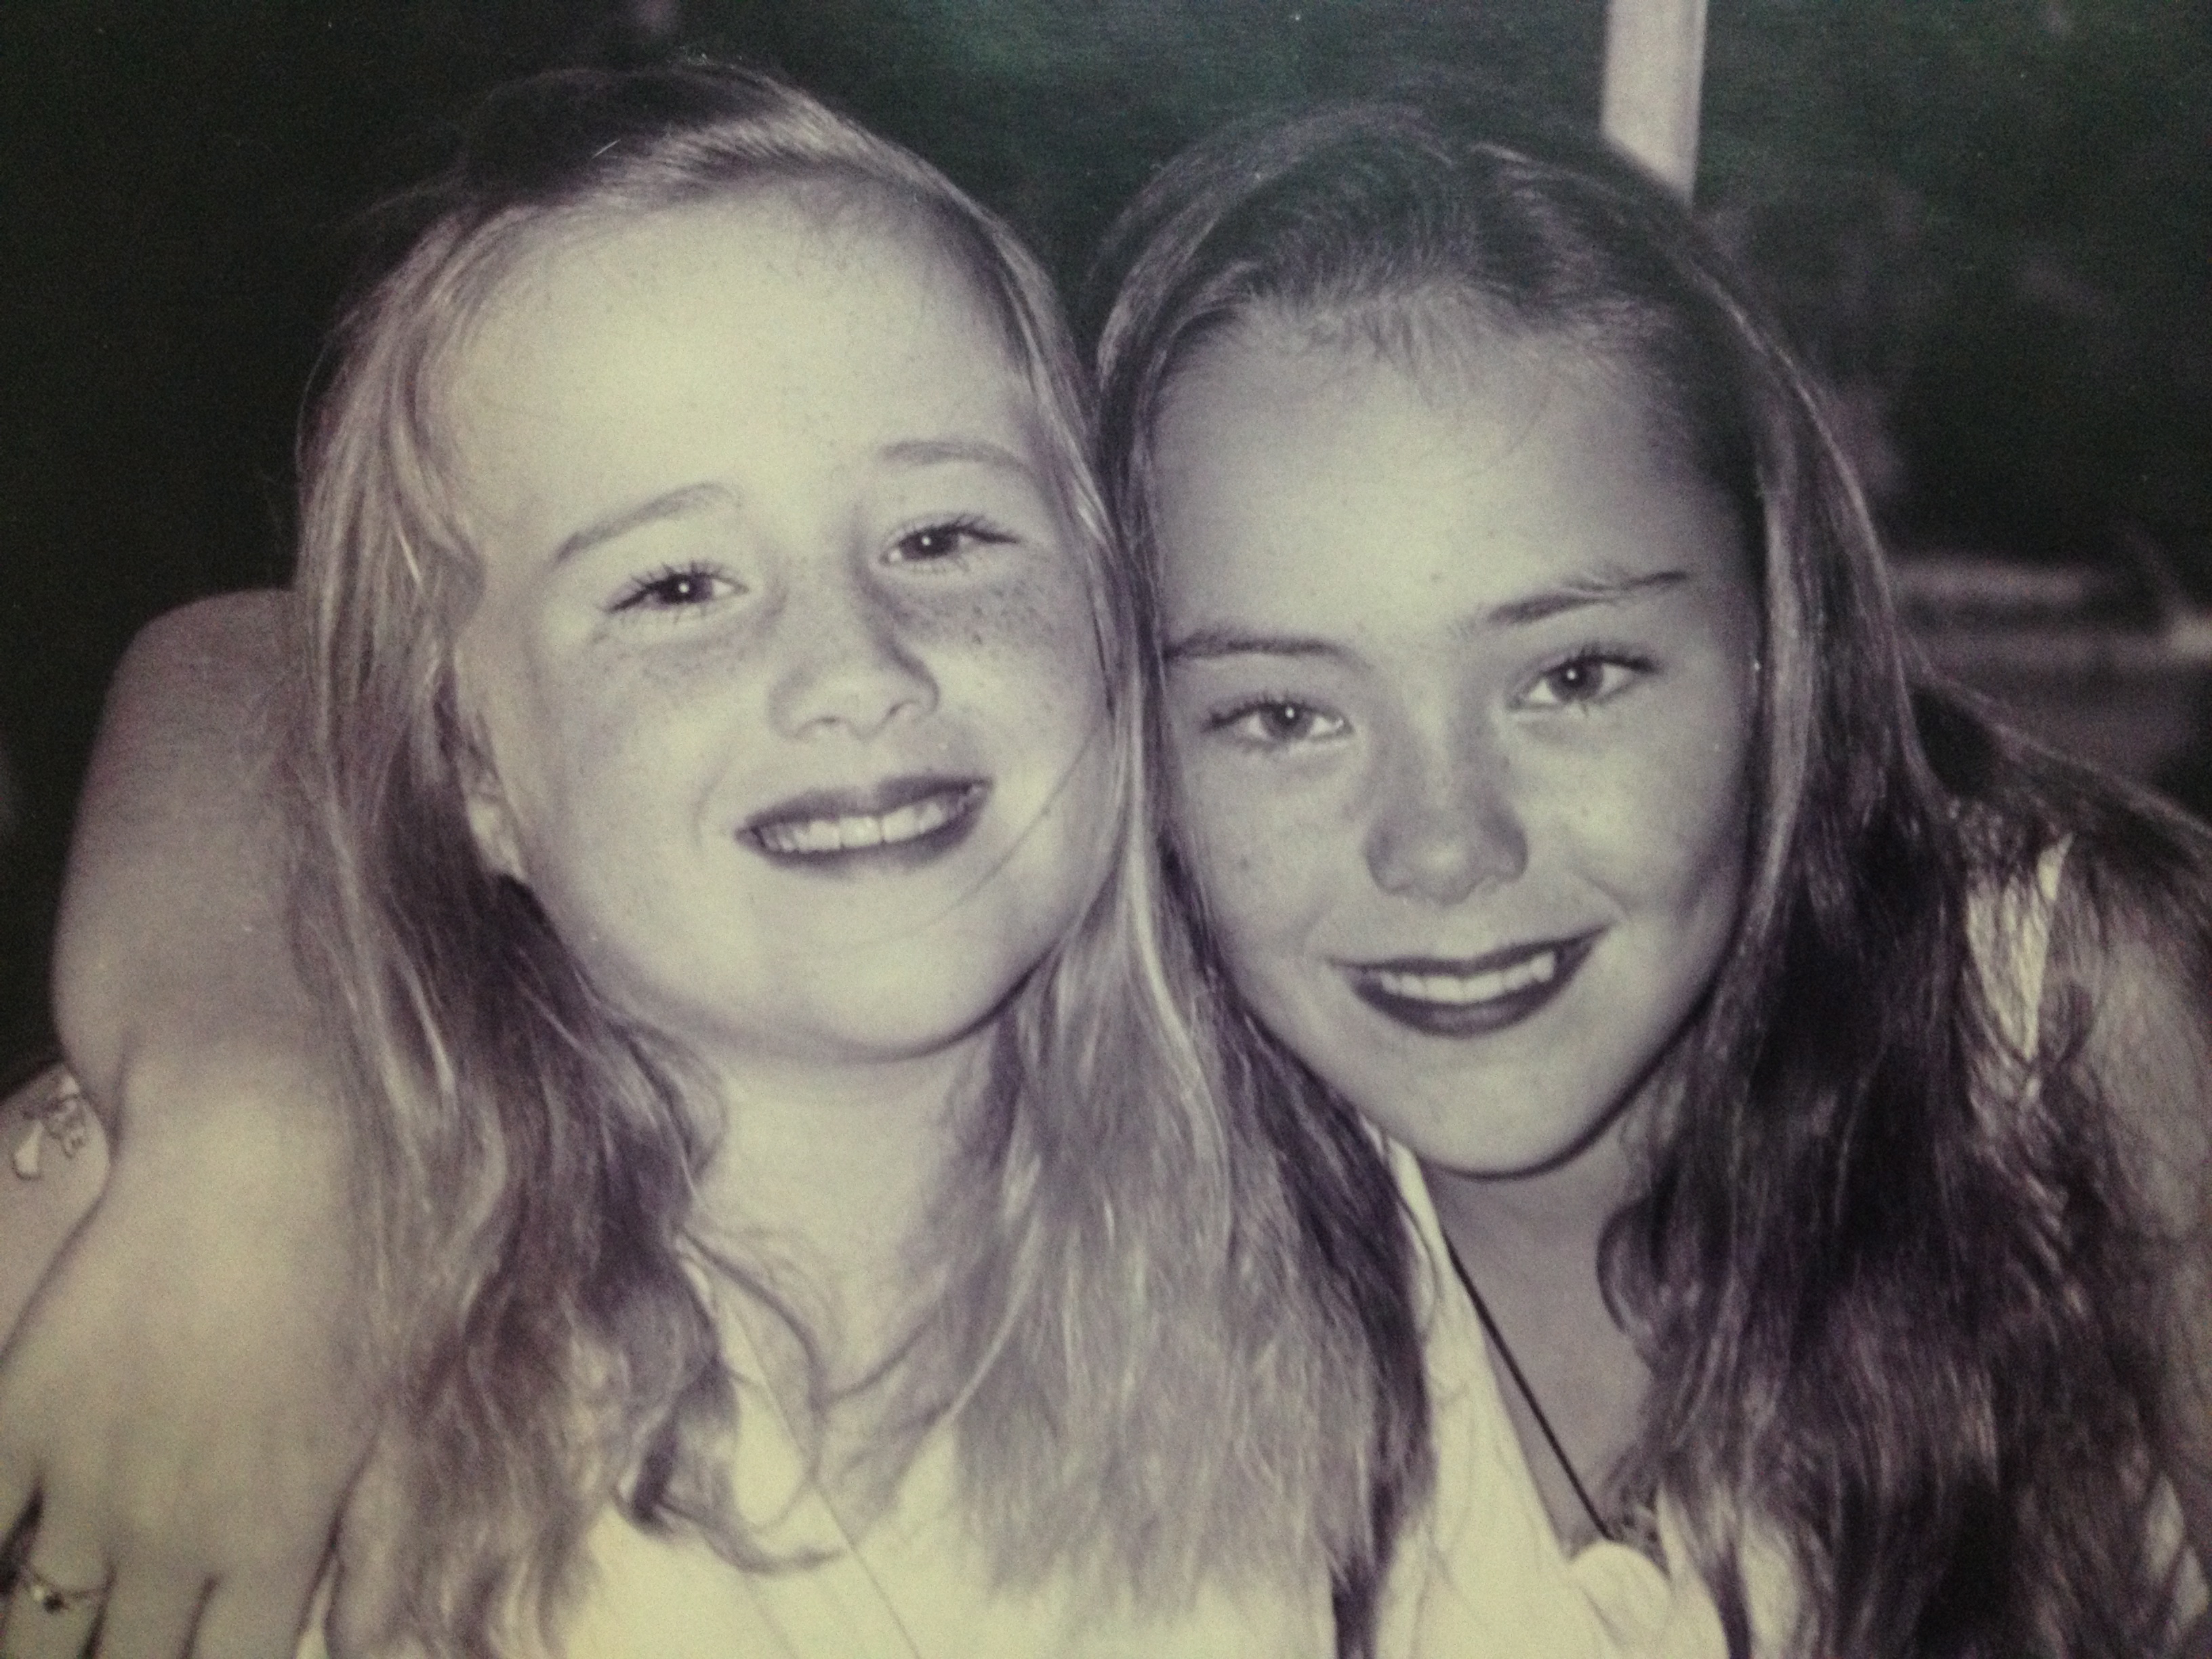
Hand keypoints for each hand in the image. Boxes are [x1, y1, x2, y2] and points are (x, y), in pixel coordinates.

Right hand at [0, 1057, 369, 1658]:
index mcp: (279, 1536)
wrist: (258, 1163)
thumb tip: (370, 1639)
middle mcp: (180, 1532)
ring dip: (36, 1635)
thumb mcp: (386, 1412)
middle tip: (116, 1652)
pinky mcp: (22, 1415)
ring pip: (33, 1622)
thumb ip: (371, 1540)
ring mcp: (90, 1479)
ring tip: (45, 1629)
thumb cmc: (351, 1272)